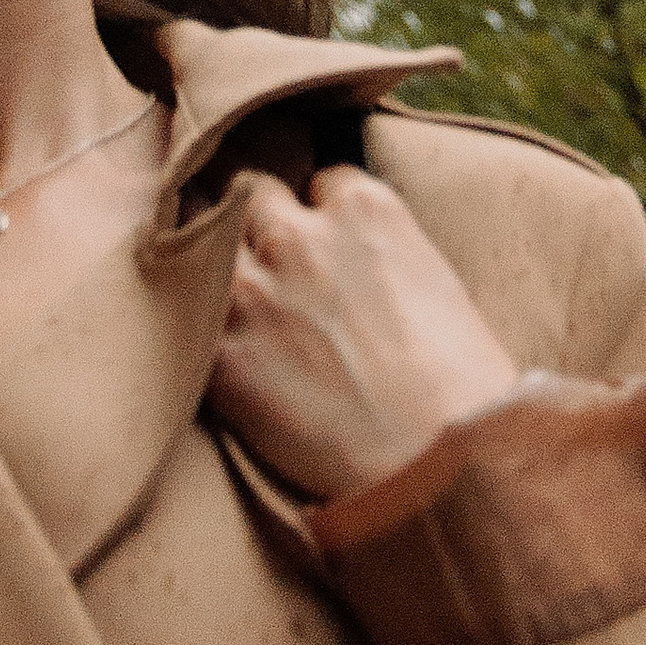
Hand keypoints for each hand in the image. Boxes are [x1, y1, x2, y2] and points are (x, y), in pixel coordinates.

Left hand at [206, 165, 517, 503]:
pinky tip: (208, 342)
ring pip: (202, 235)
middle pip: (253, 193)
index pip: (323, 182)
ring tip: (231, 298)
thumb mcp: (434, 285)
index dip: (323, 215)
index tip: (325, 247)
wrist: (432, 462)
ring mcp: (251, 289)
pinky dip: (196, 323)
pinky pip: (185, 311)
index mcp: (365, 211)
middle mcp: (299, 235)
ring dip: (216, 261)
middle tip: (273, 267)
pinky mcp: (218, 351)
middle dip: (262, 223)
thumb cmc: (459, 388)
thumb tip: (356, 266)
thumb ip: (382, 254)